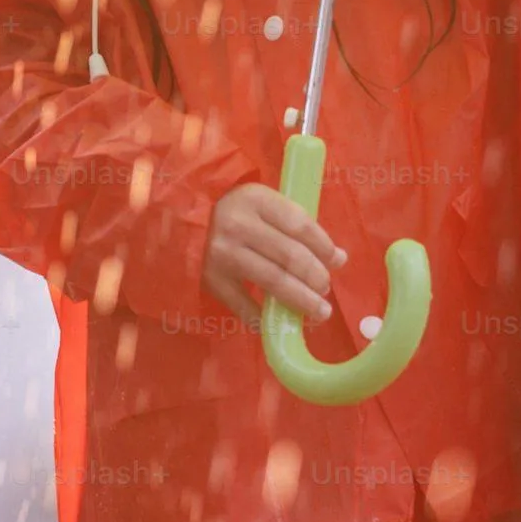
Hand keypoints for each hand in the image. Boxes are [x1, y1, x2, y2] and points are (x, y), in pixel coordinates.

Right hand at [203, 182, 347, 325]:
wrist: (181, 222)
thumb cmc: (233, 212)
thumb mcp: (261, 205)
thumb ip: (297, 226)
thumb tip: (338, 258)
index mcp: (255, 198)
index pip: (300, 224)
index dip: (324, 246)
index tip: (338, 261)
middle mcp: (238, 224)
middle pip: (290, 255)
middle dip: (316, 276)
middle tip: (325, 289)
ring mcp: (223, 254)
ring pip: (273, 281)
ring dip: (302, 300)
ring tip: (319, 311)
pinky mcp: (211, 280)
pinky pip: (245, 305)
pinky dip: (266, 318)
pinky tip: (281, 322)